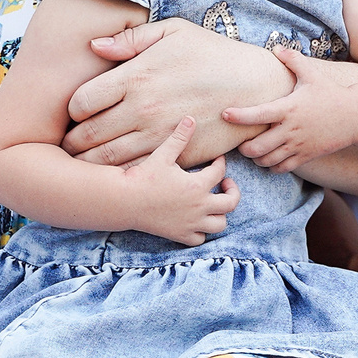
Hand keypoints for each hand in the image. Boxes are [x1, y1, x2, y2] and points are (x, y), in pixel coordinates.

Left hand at [64, 21, 290, 167]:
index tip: (78, 112)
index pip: (81, 102)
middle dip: (72, 143)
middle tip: (70, 144)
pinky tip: (117, 171)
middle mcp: (143, 109)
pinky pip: (138, 171)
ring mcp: (160, 136)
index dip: (73, 110)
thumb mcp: (174, 32)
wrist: (256, 86)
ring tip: (83, 163)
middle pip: (88, 136)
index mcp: (136, 77)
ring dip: (89, 164)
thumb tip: (93, 46)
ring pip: (107, 160)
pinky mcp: (179, 156)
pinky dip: (120, 175)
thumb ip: (131, 39)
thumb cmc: (213, 54)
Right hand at [121, 117, 240, 244]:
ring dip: (220, 214)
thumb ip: (180, 137)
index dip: (221, 163)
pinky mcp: (179, 235)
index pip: (220, 172)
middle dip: (233, 192)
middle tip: (225, 184)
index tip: (217, 160)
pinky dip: (202, 232)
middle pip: (231, 203)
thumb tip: (191, 118)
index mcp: (198, 185)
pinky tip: (196, 220)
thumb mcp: (163, 154)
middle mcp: (199, 206)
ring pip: (220, 224)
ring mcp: (191, 223)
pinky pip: (200, 239)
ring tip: (214, 204)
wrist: (124, 200)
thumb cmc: (143, 176)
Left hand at [225, 47, 357, 169]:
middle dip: (244, 148)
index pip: (258, 114)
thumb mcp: (312, 74)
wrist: (355, 117)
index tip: (225, 114)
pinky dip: (271, 166)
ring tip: (254, 151)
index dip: (239, 116)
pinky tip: (270, 159)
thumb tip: (276, 47)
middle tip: (241, 142)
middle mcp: (291, 130)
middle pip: (257, 147)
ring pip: (267, 161)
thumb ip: (293, 60)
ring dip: (256, 158)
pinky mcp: (306, 156)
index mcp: (289, 108)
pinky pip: (282, 168)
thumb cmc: (330, 94)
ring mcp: (298, 145)